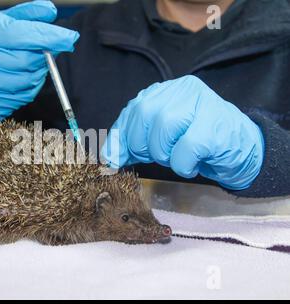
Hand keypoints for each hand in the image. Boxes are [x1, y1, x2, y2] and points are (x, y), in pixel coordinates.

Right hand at [0, 0, 79, 119]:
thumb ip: (26, 15)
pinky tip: (19, 80)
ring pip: (26, 82)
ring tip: (30, 66)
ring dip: (37, 74)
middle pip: (26, 61)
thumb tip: (51, 11)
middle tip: (47, 53)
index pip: (21, 35)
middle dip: (44, 57)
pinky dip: (28, 89)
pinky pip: (20, 99)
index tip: (70, 38)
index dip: (48, 37)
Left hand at [101, 75, 264, 189]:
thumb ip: (136, 141)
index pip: (132, 109)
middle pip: (144, 113)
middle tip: (156, 157)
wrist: (243, 150)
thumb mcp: (162, 138)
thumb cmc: (198, 143)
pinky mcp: (215, 125)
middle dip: (141, 144)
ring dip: (164, 154)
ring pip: (163, 128)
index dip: (120, 135)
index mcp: (166, 91)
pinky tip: (191, 164)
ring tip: (177, 159)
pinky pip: (185, 148)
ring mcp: (202, 104)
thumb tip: (109, 157)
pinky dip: (182, 164)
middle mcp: (183, 90)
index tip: (114, 157)